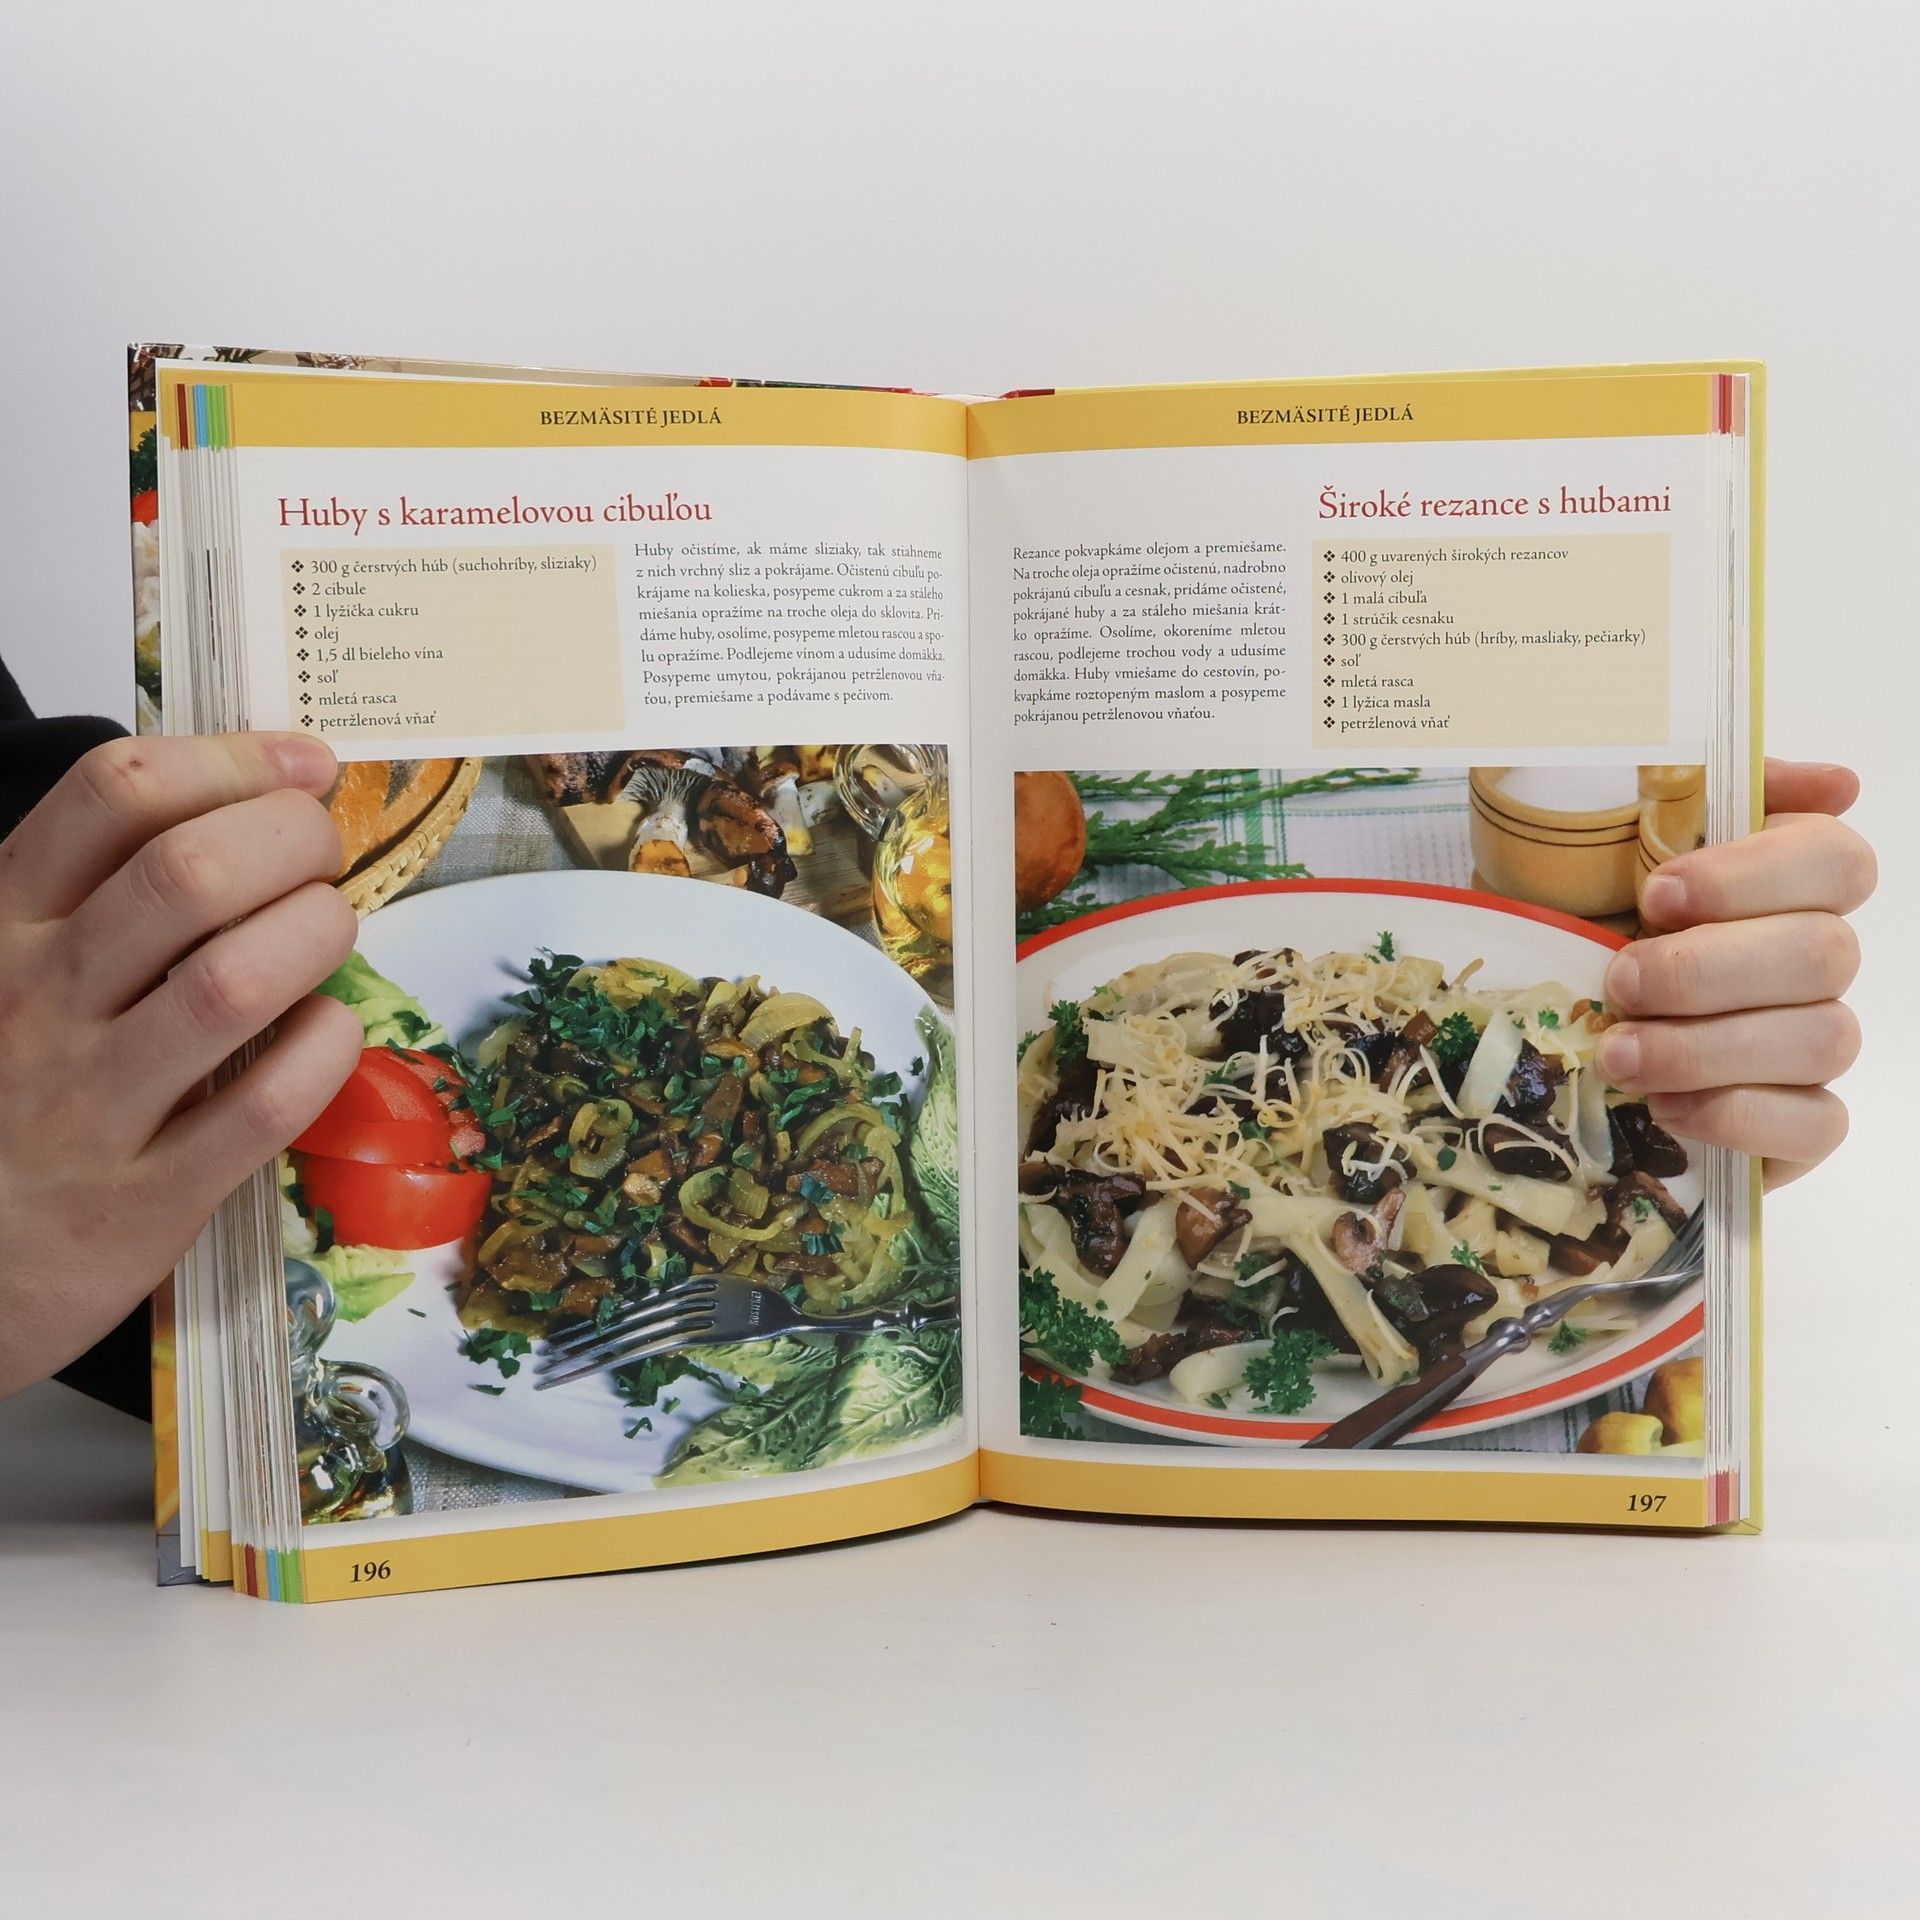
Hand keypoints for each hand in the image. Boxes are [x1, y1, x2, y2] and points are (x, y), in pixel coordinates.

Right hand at [0, 734, 361, 1398]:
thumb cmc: (6, 1088)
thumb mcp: (15, 964)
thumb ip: (101, 886)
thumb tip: (249, 793)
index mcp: (6, 923)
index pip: (116, 795)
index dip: (234, 760)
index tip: (305, 764)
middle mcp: (40, 1000)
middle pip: (189, 874)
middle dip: (291, 839)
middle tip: (327, 852)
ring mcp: (91, 1102)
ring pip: (232, 982)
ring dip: (313, 934)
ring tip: (330, 928)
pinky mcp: (147, 1198)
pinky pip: (263, 1105)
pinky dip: (322, 1050)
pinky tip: (328, 1030)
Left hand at [1596, 760, 1873, 1189]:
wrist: (1513, 1003)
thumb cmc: (1564, 912)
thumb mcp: (1596, 831)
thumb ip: (1700, 785)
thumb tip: (1834, 783)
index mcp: (1781, 874)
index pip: (1837, 860)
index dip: (1751, 879)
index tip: (1657, 895)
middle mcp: (1812, 954)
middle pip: (1826, 956)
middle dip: (1706, 972)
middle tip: (1619, 982)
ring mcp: (1811, 1038)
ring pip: (1824, 1040)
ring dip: (1707, 1049)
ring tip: (1618, 1054)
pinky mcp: (1795, 1118)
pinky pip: (1817, 1125)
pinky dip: (1738, 1117)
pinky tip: (1664, 1106)